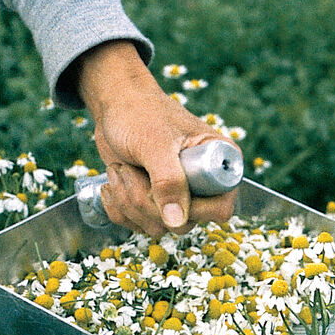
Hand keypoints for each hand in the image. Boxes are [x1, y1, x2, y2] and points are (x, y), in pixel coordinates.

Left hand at [76, 40, 240, 235]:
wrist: (114, 107)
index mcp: (220, 165)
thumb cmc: (140, 114)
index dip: (191, 206)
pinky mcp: (155, 206)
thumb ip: (169, 182)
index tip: (161, 184)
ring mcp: (179, 198)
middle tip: (131, 170)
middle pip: (185, 223)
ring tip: (122, 169)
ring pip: (159, 227)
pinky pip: (138, 226)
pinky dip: (118, 206)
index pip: (220, 208)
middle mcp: (204, 187)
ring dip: (129, 201)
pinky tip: (115, 180)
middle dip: (148, 201)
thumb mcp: (155, 144)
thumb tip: (178, 222)